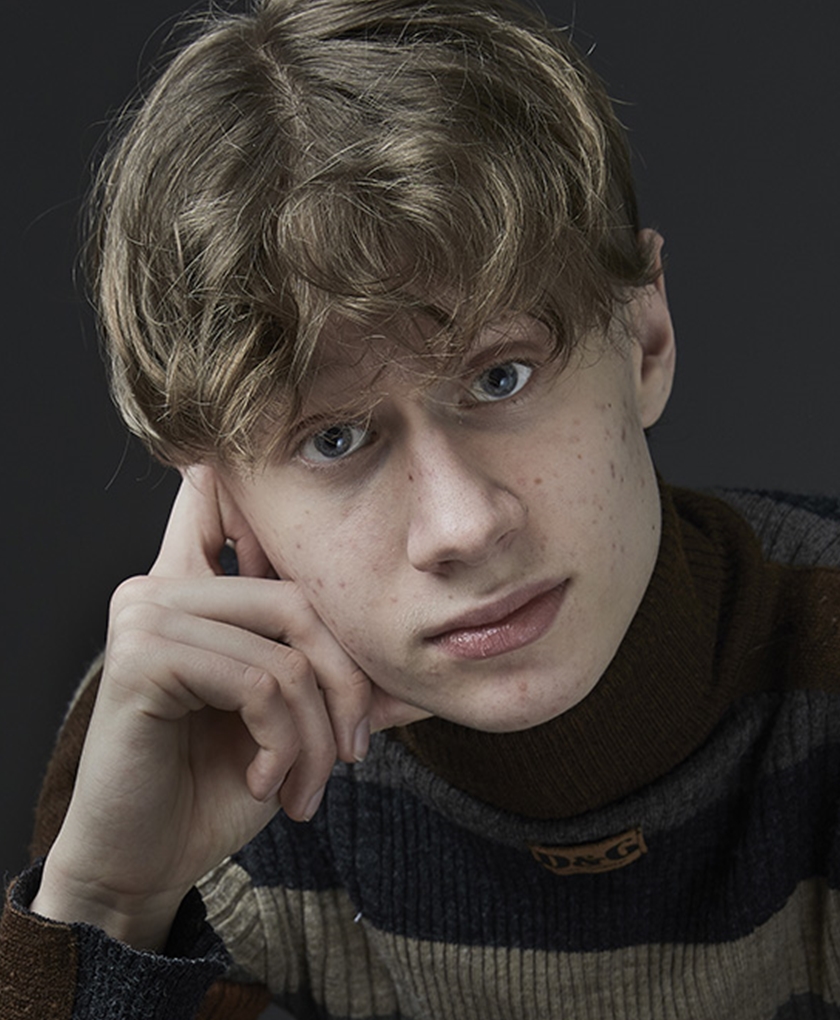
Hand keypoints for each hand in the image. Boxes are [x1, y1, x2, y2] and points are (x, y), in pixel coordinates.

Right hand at [33, 466, 425, 948]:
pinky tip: (262, 782)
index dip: (254, 488)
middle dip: (346, 686)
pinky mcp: (142, 657)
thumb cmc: (215, 783)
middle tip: (352, 754)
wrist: (146, 860)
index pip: (220, 499)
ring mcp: (147, 613)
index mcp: (193, 587)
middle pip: (302, 599)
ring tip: (305, 786)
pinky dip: (283, 744)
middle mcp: (163, 584)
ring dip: (316, 735)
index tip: (261, 482)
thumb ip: (346, 682)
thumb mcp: (295, 724)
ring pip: (287, 650)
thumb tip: (429, 664)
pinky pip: (258, 683)